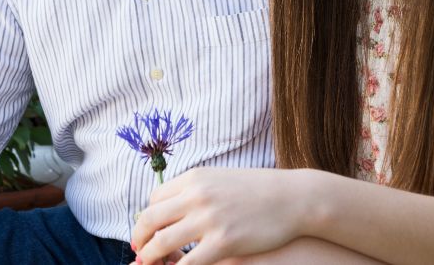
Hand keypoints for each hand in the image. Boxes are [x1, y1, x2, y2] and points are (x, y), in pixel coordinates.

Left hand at [131, 168, 309, 264]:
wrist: (294, 198)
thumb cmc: (259, 191)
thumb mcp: (221, 180)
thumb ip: (196, 192)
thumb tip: (171, 209)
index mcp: (194, 178)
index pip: (154, 199)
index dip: (147, 218)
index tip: (148, 232)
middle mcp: (197, 195)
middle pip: (150, 219)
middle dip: (139, 239)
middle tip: (140, 252)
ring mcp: (209, 219)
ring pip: (161, 243)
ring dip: (150, 258)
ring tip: (151, 264)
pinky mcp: (224, 242)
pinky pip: (187, 263)